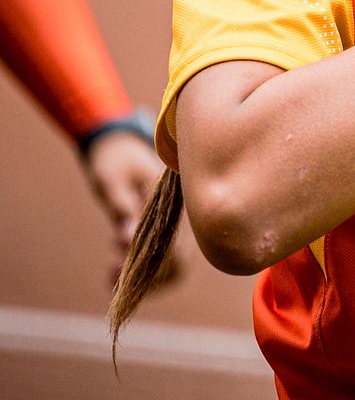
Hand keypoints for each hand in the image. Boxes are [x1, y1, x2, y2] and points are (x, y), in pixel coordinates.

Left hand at [82, 131, 171, 285]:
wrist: (119, 143)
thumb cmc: (115, 159)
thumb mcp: (112, 178)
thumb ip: (121, 206)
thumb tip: (127, 239)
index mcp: (171, 200)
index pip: (176, 246)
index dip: (151, 264)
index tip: (120, 261)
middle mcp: (178, 215)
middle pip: (179, 264)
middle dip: (145, 277)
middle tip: (111, 268)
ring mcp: (173, 224)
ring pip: (172, 267)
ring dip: (142, 277)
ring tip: (110, 268)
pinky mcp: (163, 230)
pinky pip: (162, 261)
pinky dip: (140, 272)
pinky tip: (113, 268)